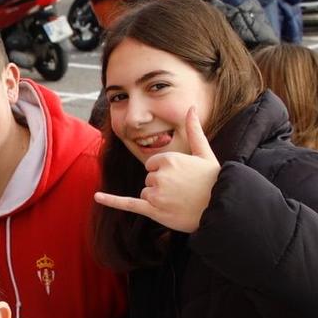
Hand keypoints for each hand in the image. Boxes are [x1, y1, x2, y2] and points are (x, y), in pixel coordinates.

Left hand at [92, 106, 220, 233]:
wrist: (221, 207)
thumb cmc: (214, 179)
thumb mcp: (204, 152)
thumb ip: (194, 130)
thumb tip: (191, 107)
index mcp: (169, 159)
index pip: (153, 164)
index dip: (165, 171)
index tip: (181, 177)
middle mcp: (159, 175)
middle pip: (149, 178)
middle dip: (162, 185)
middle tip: (183, 192)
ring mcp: (156, 194)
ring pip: (146, 192)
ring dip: (158, 198)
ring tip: (179, 202)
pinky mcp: (153, 210)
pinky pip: (128, 204)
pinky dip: (112, 201)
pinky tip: (97, 197)